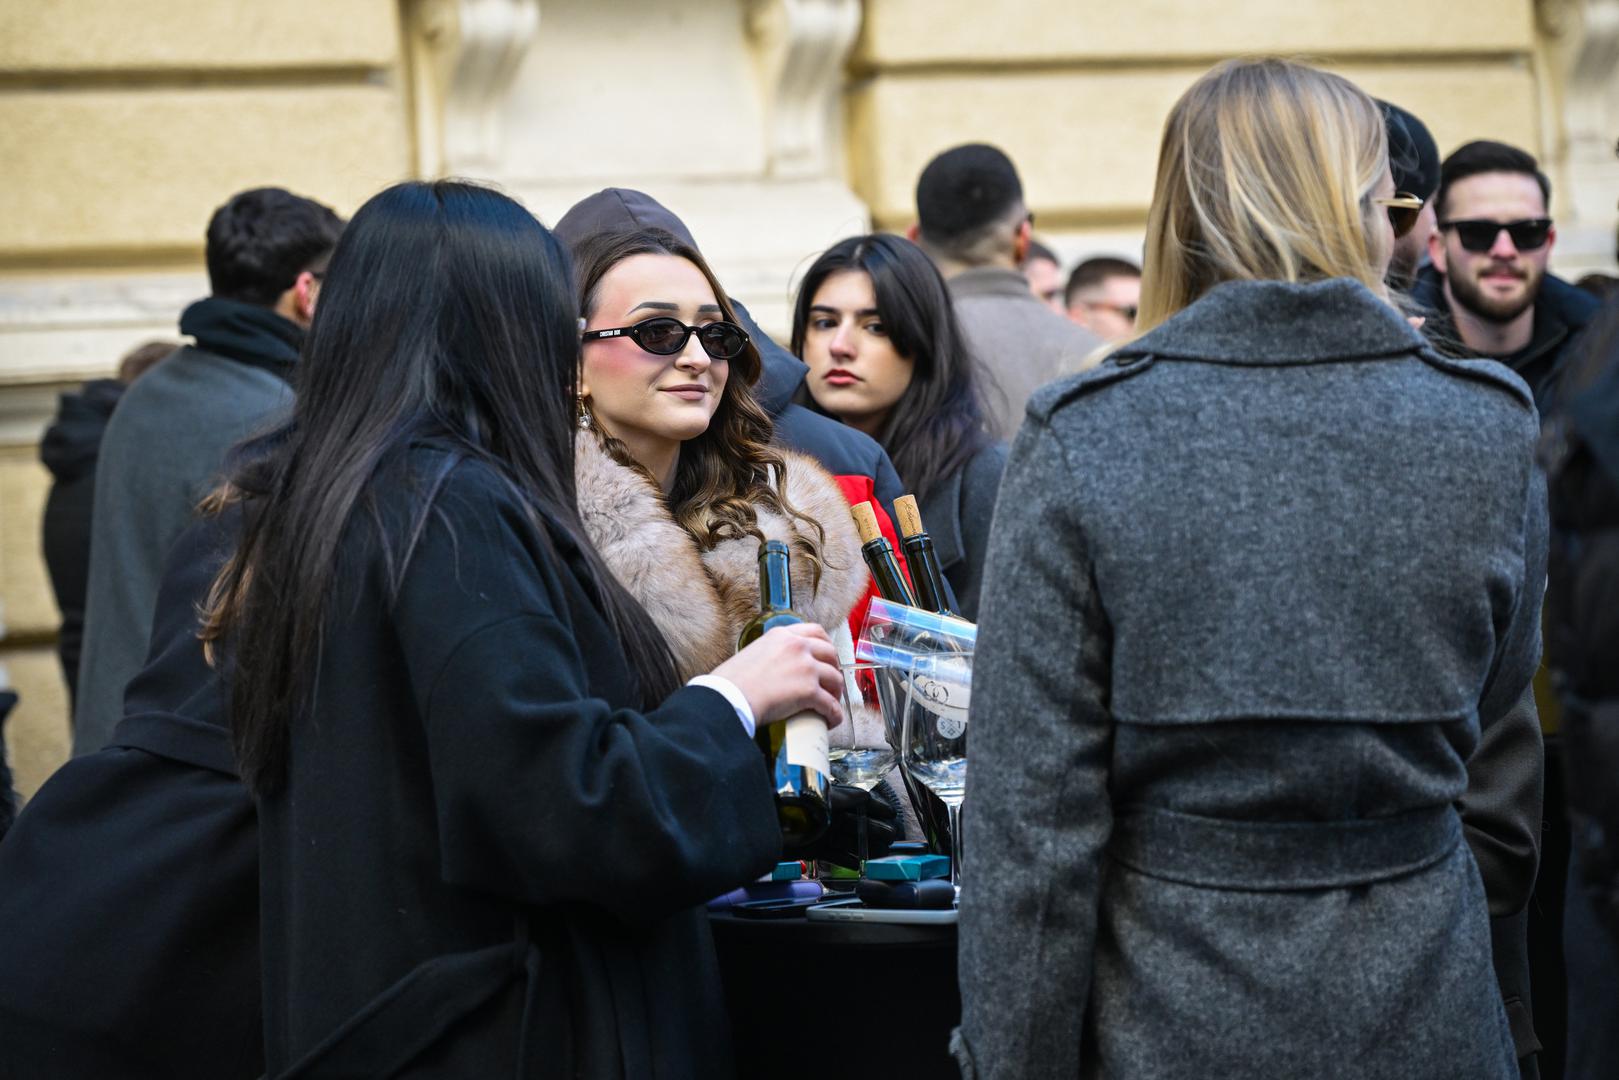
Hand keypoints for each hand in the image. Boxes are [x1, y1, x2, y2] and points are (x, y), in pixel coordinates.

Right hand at [712, 623, 844, 729]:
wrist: (728, 697)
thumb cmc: (732, 682)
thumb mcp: (752, 652)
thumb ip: (770, 653)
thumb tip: (776, 668)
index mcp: (782, 635)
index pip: (815, 631)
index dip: (826, 644)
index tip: (827, 655)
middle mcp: (797, 646)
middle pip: (830, 653)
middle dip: (834, 668)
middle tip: (830, 682)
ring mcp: (806, 668)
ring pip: (835, 678)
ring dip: (836, 692)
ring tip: (830, 703)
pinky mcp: (809, 691)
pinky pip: (830, 704)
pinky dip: (834, 714)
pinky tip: (831, 720)